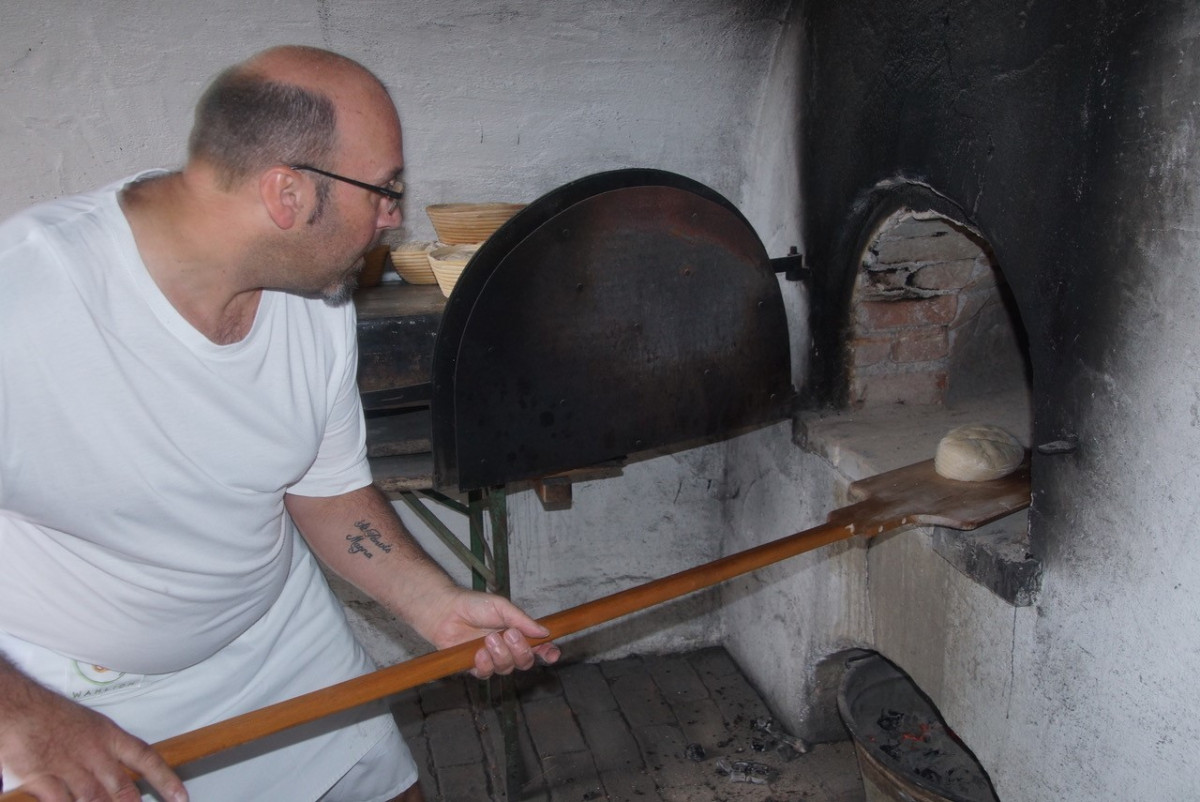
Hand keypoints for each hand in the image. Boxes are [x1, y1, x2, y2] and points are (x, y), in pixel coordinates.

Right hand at [0, 666, 186, 801]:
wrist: (16, 705)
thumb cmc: (48, 712)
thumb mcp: (87, 725)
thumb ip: (103, 749)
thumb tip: (114, 768)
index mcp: (107, 735)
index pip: (146, 757)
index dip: (166, 779)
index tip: (181, 797)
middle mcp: (93, 752)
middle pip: (121, 787)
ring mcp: (68, 766)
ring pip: (94, 799)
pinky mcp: (41, 778)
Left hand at [423, 590, 560, 678]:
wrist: (446, 611)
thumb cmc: (474, 605)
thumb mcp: (502, 607)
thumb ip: (522, 620)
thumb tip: (545, 632)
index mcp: (518, 633)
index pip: (539, 648)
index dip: (548, 653)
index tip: (552, 654)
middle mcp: (508, 649)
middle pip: (526, 662)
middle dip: (521, 651)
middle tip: (508, 634)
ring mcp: (492, 659)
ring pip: (507, 669)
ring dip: (500, 655)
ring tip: (488, 638)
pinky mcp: (475, 667)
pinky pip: (487, 674)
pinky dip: (485, 663)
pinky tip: (478, 652)